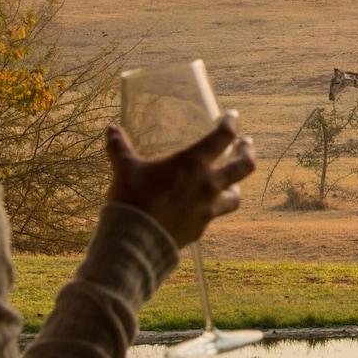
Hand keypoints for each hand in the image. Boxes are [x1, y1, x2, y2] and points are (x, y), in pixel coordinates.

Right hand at [105, 110, 257, 246]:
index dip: (230, 123)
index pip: (222, 137)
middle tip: (246, 144)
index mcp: (193, 163)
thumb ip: (119, 147)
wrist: (135, 241)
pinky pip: (214, 215)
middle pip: (243, 166)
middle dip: (248, 152)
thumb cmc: (132, 199)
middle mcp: (208, 184)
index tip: (233, 116)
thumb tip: (110, 128)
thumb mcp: (124, 168)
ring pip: (236, 196)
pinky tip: (205, 207)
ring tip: (232, 182)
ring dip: (236, 185)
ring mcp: (208, 208)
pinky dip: (213, 208)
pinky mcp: (201, 227)